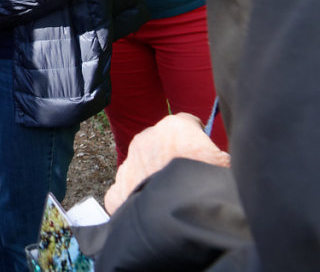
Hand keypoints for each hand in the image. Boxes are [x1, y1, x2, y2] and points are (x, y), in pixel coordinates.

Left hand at [104, 112, 230, 213]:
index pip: (188, 124)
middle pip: (162, 142)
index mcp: (174, 127)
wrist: (181, 222)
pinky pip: (127, 188)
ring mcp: (129, 164)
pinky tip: (153, 207)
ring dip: (154, 174)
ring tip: (173, 195)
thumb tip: (221, 158)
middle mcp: (146, 139)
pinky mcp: (118, 188)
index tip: (206, 152)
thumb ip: (219, 154)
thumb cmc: (209, 190)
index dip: (199, 137)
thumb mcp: (228, 165)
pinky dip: (138, 195)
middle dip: (173, 155)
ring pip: (143, 163)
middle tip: (189, 176)